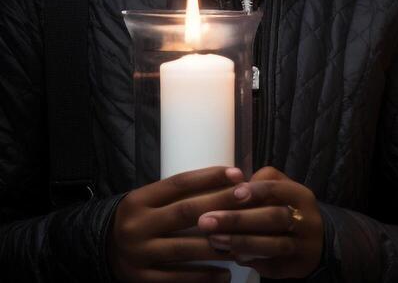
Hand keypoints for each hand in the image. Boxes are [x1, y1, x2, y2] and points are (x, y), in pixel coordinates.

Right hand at [108, 166, 248, 282]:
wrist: (99, 248)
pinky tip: (225, 274)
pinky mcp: (141, 278)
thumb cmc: (139, 219)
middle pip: (185, 212)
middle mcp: (136, 226)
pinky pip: (177, 278)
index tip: (238, 174)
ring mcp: (138, 254)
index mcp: (139, 201)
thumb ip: (179, 194)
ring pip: (185, 248)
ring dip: (218, 246)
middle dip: (220, 205)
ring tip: (245, 243)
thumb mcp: (149, 201)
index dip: (209, 177)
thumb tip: (228, 182)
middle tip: (249, 202)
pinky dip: (203, 276)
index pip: (179, 184)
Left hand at [197, 166, 323, 277]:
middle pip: (274, 217)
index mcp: (301, 196)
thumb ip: (260, 185)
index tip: (232, 193)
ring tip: (213, 240)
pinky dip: (249, 259)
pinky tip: (231, 255)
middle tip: (205, 220)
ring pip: (272, 244)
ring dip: (240, 242)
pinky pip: (269, 264)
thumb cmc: (287, 211)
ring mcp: (302, 246)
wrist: (315, 243)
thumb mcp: (281, 192)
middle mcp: (307, 220)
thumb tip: (230, 187)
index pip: (278, 189)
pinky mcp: (294, 267)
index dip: (255, 190)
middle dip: (237, 219)